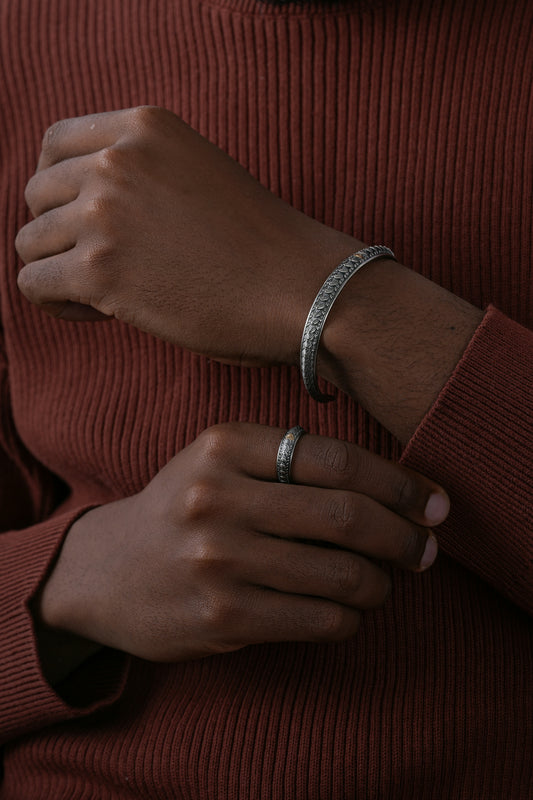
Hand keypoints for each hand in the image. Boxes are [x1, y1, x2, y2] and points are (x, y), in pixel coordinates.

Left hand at [15, 107, 357, 365]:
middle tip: (105, 266)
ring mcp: (105, 213)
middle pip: (36, 195)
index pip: (53, 144)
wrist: (302, 290)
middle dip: (61, 235)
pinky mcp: (100, 271)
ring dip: (60, 271)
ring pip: (30, 242)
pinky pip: (34, 284)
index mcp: (145, 127)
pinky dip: (58, 304)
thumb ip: (140, 175)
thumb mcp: (197, 176)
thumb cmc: (260, 247)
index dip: (59, 189)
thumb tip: (77, 206)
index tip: (86, 222)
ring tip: (107, 294)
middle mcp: (117, 160)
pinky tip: (100, 314)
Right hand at [39, 423, 448, 662]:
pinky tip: (347, 611)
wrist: (106, 571)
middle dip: (404, 536)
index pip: (337, 459)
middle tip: (426, 548)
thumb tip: (395, 489)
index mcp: (224, 446)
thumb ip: (291, 461)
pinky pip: (320, 620)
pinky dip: (350, 618)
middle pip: (348, 516)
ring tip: (383, 582)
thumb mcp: (218, 462)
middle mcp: (217, 498)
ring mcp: (217, 561)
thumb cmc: (182, 509)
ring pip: (342, 574)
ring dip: (381, 583)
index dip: (399, 483)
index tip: (433, 502)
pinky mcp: (221, 616)